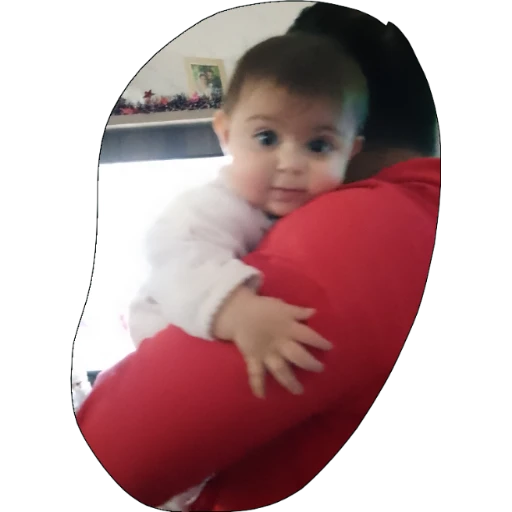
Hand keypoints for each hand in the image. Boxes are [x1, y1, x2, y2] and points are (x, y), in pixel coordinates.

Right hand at [212, 286, 331, 397]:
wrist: (238, 311)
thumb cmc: (264, 308)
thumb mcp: (282, 306)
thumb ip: (298, 312)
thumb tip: (315, 312)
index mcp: (288, 327)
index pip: (308, 335)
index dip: (320, 342)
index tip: (330, 348)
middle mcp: (279, 341)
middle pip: (297, 355)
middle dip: (309, 363)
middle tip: (319, 369)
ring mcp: (266, 351)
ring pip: (279, 368)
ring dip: (289, 381)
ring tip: (298, 391)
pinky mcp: (253, 357)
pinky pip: (254, 373)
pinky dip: (257, 385)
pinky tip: (261, 397)